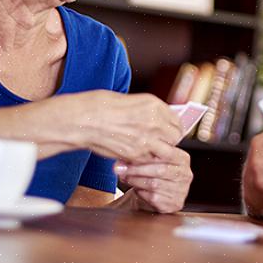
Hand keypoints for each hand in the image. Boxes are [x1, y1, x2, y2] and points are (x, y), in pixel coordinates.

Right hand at [66, 91, 181, 163]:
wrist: (85, 119)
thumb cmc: (102, 106)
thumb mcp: (133, 101)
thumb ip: (150, 112)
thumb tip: (161, 120)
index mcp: (154, 105)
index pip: (177, 120)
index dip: (173, 127)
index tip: (169, 131)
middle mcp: (155, 122)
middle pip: (175, 137)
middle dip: (170, 140)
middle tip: (161, 142)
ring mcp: (147, 140)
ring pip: (167, 152)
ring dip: (161, 152)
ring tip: (151, 150)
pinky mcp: (136, 155)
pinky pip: (150, 161)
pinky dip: (147, 160)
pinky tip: (138, 155)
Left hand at [114, 146, 191, 213]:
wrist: (154, 195)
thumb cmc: (152, 174)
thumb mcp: (150, 161)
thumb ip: (141, 156)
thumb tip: (122, 158)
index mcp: (182, 159)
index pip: (167, 153)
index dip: (147, 154)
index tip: (129, 154)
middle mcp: (185, 175)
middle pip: (160, 170)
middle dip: (137, 169)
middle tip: (121, 168)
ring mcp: (182, 191)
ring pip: (154, 184)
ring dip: (136, 181)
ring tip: (125, 177)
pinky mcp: (174, 204)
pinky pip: (154, 197)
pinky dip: (141, 192)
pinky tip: (136, 189)